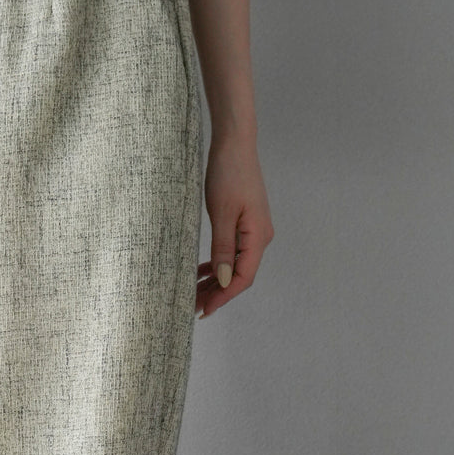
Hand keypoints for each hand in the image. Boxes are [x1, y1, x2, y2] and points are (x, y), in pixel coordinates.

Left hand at [195, 134, 274, 318]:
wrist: (235, 145)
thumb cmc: (229, 174)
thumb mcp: (221, 213)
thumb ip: (222, 248)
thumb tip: (222, 280)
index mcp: (257, 237)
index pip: (242, 278)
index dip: (223, 297)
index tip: (204, 310)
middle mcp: (260, 237)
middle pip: (239, 275)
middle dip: (216, 292)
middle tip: (193, 306)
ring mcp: (254, 230)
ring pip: (234, 265)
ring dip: (216, 280)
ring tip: (194, 292)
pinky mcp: (246, 223)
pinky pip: (233, 251)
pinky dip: (218, 263)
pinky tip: (203, 270)